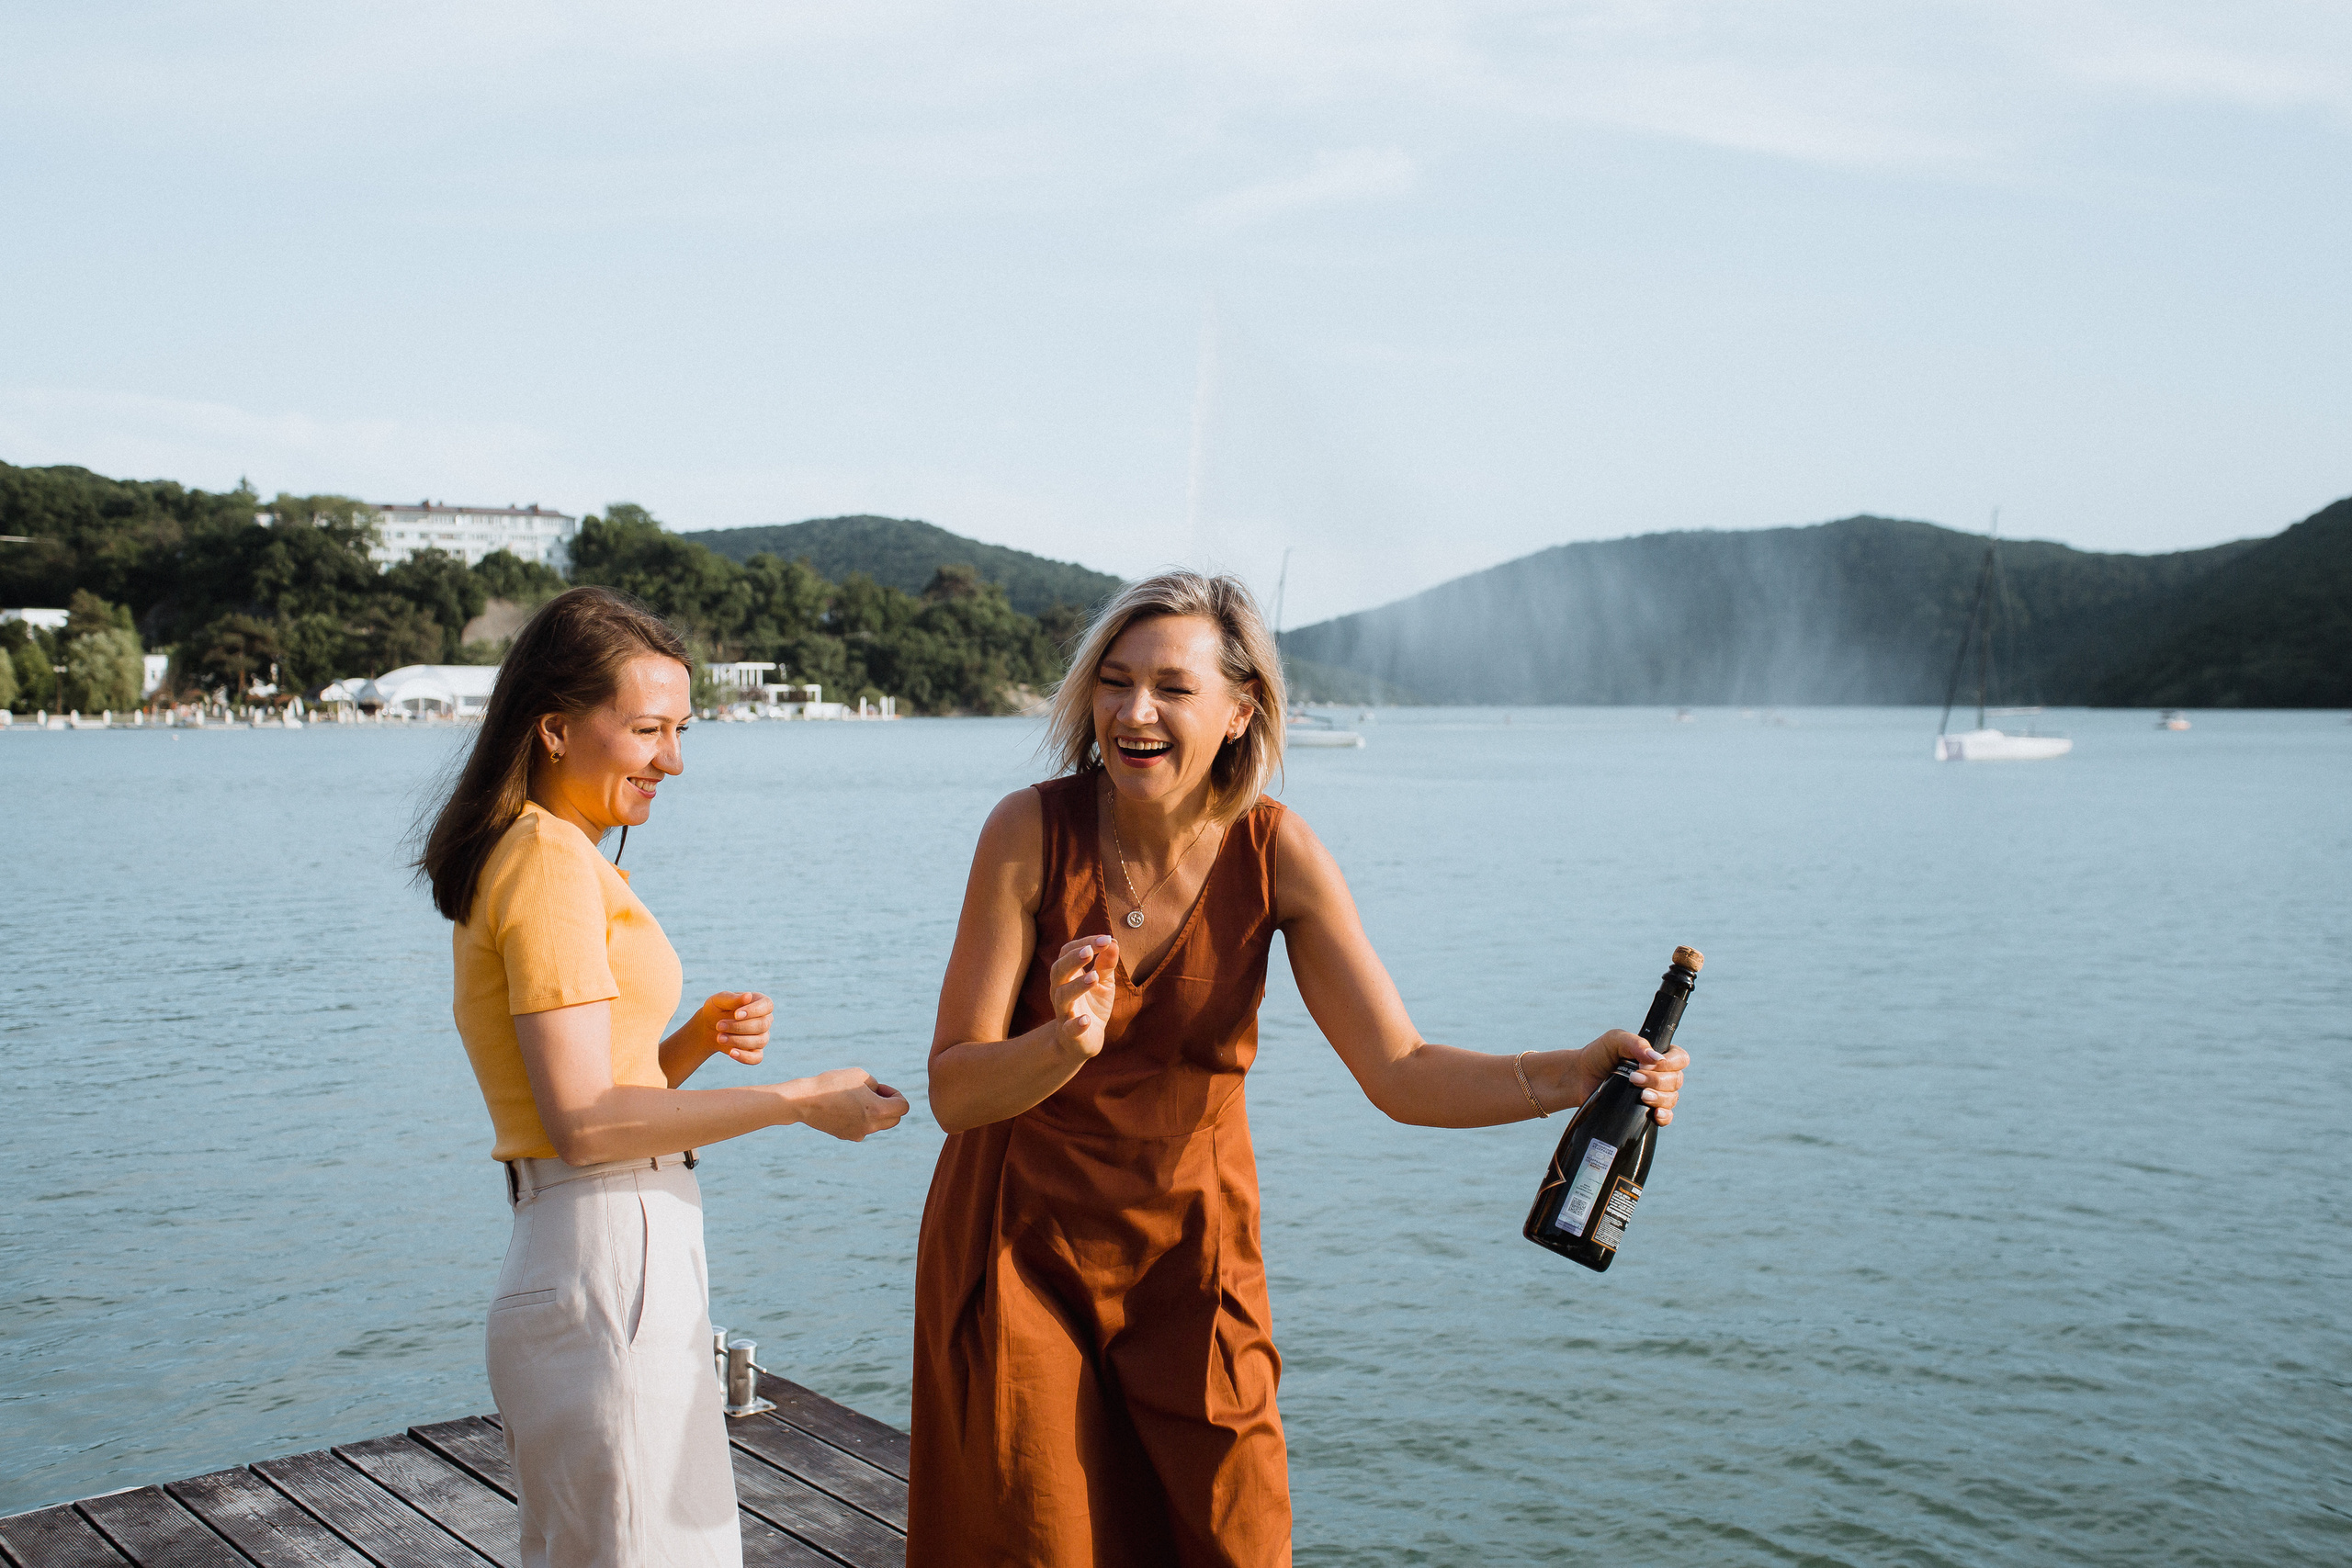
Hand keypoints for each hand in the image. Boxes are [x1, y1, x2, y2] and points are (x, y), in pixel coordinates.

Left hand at [701, 991, 772, 1064]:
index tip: (735, 1014)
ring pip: (759, 1041)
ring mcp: (762, 1037)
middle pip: (762, 1025)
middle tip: (719, 1025)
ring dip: (738, 1041)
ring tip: (719, 1038)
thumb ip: (733, 998)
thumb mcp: (719, 1000)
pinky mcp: (755, 1052)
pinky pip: (757, 1058)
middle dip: (739, 1027)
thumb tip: (748, 996)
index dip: (753, 1011)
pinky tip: (731, 1053)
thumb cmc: (716, 1009)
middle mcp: (765, 1020)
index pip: (767, 1006)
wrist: (708, 1027)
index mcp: (760, 1003)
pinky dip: (745, 1057)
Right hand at [787, 1068, 910, 1140]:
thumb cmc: (832, 1084)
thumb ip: (876, 1086)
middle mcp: (870, 1126)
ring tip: (857, 1099)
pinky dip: (861, 1119)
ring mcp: (858, 1134)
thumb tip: (879, 1096)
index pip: (903, 1107)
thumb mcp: (860, 1075)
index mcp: (877, 1110)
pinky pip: (863, 1128)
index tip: (879, 1088)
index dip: (894, 1094)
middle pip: (894, 1119)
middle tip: (873, 1093)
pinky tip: (846, 1108)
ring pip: (878, 1125)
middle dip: (889, 1105)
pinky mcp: (846, 1136)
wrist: (804, 1101)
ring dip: (875, 1112)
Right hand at [1050, 936, 1117, 1059]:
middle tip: (1089, 950)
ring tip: (1093, 977)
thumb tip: (1113, 942)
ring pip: (1063, 996)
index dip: (1085, 943)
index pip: (1068, 953)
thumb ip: (1106, 964)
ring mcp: (1064, 1013)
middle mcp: (1060, 991)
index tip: (1106, 939)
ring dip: (1077, 986)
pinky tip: (1086, 1020)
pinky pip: (1069, 1028)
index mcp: (1067, 976)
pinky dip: (1076, 1024)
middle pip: (1058, 971)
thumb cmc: (1092, 1006)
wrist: (1082, 1042)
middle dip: (1073, 959)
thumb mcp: (1103, 983)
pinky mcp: (1070, 1034)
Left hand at [1579, 1028, 1689, 1124]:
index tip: (1646, 1065)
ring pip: (1672, 1098)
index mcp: (1656, 1056)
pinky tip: (1655, 1114)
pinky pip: (1666, 1116)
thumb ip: (1635, 1043)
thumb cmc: (1598, 1055)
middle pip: (1676, 1080)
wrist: (1578, 1078)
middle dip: (1656, 1080)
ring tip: (1640, 1094)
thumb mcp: (1614, 1040)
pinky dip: (1664, 1116)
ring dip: (1659, 1097)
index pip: (1679, 1058)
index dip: (1669, 1063)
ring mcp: (1654, 1093)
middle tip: (1633, 1078)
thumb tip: (1656, 1058)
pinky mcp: (1645, 1111)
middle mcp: (1659, 1074)